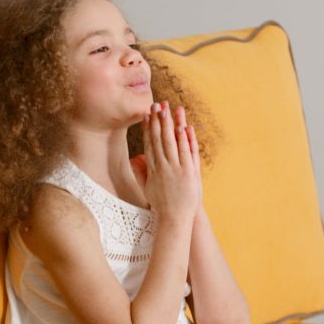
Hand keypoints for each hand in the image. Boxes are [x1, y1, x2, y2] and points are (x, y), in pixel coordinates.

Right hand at [131, 101, 201, 224]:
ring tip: (170, 109)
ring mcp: (177, 168)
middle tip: (157, 104)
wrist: (175, 218)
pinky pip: (188, 152)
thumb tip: (134, 159)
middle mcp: (164, 166)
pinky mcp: (189, 172)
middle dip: (159, 120)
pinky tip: (184, 127)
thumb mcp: (147, 188)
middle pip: (160, 139)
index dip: (148, 128)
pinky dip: (186, 140)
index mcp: (153, 168)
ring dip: (172, 124)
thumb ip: (141, 172)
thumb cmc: (161, 204)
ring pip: (173, 142)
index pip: (150, 143)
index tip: (147, 114)